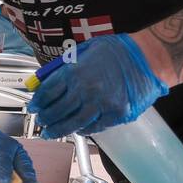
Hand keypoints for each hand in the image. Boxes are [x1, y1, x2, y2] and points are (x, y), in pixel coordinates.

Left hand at [27, 33, 167, 138]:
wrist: (148, 58)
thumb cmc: (119, 51)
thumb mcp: (86, 50)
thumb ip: (66, 65)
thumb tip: (47, 79)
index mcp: (75, 71)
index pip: (48, 91)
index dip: (38, 102)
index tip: (34, 107)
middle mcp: (85, 89)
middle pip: (57, 110)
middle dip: (46, 118)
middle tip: (42, 122)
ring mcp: (101, 104)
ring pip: (73, 123)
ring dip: (59, 129)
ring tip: (52, 132)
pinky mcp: (115, 114)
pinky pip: (94, 127)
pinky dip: (83, 130)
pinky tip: (77, 129)